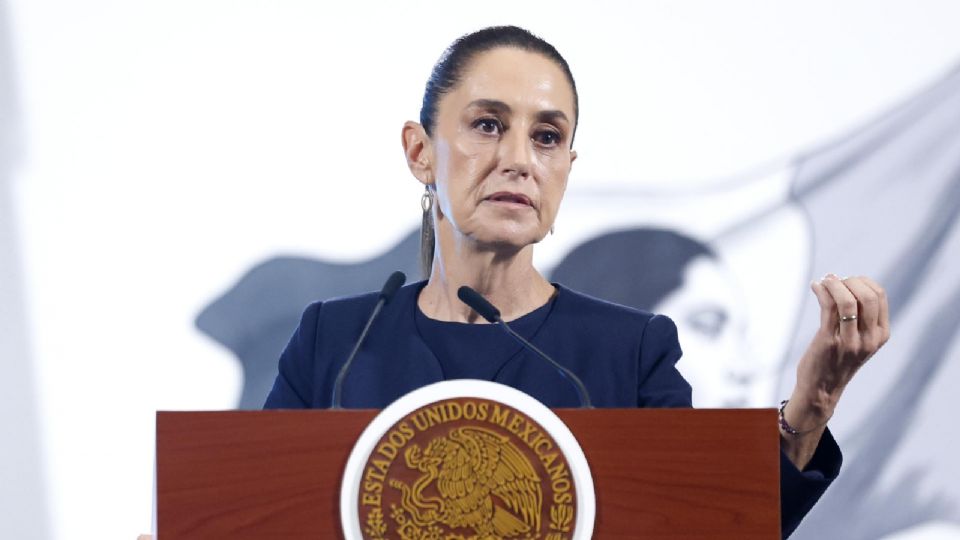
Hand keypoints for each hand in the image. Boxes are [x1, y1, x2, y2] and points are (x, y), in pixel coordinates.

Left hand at [789, 274, 890, 429]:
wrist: (821, 390)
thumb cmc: (836, 361)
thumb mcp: (858, 341)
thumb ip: (859, 318)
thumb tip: (844, 282)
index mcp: (881, 335)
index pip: (880, 296)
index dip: (862, 281)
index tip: (847, 280)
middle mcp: (870, 338)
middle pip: (867, 295)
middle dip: (849, 281)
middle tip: (834, 280)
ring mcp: (850, 341)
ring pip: (847, 300)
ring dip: (833, 284)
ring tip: (823, 281)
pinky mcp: (829, 342)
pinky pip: (828, 307)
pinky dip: (822, 291)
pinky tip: (815, 287)